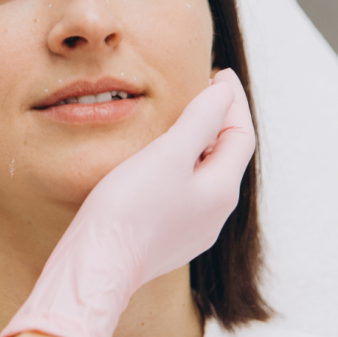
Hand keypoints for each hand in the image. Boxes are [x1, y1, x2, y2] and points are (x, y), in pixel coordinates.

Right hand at [0, 69, 255, 336]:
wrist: (97, 263)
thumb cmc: (130, 209)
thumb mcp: (167, 155)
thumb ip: (199, 121)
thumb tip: (223, 94)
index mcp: (221, 191)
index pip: (241, 135)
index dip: (232, 101)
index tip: (218, 73)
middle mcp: (214, 214)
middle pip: (226, 156)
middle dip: (219, 120)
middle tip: (203, 90)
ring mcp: (192, 230)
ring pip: (205, 176)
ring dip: (200, 143)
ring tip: (183, 119)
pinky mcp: (167, 239)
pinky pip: (186, 193)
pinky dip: (182, 166)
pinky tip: (160, 162)